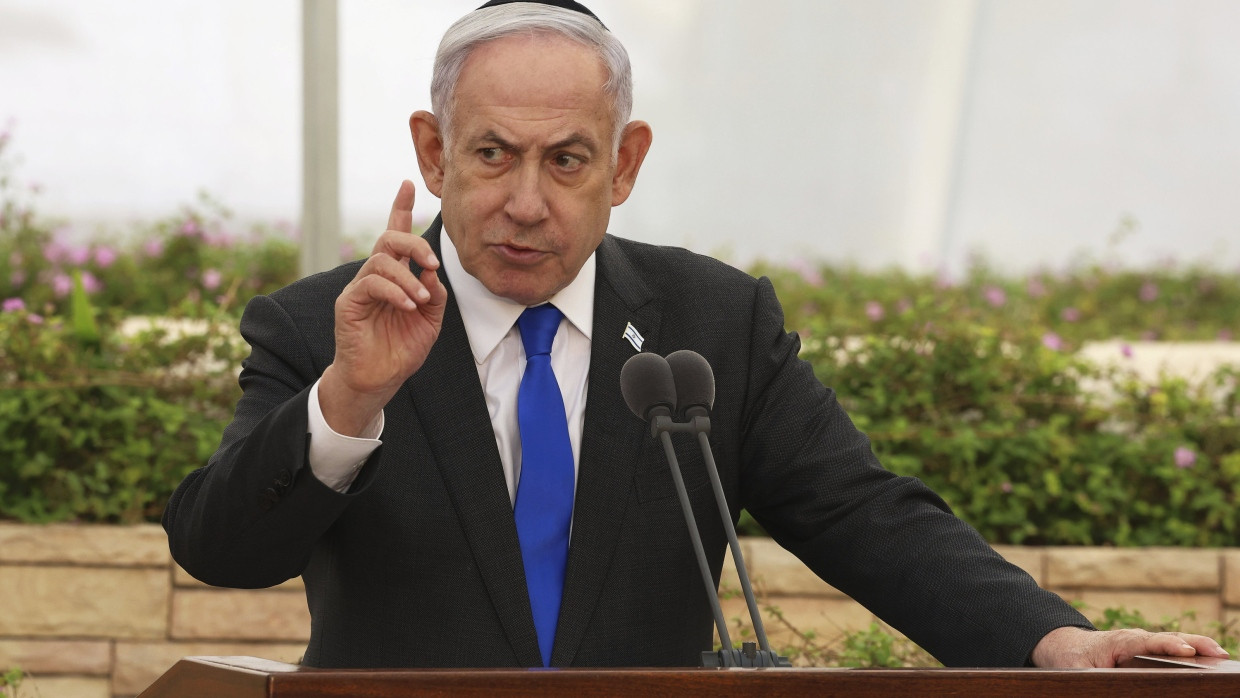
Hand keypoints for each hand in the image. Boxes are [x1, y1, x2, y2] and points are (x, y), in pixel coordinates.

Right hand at [319, 180, 446, 434]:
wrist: (379, 380)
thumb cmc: (401, 350)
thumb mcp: (430, 321)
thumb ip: (435, 294)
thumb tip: (432, 270)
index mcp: (395, 276)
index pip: (396, 235)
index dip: (400, 208)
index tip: (408, 184)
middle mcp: (375, 276)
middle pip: (389, 238)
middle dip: (414, 242)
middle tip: (434, 262)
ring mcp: (360, 288)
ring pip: (381, 260)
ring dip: (407, 277)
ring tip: (420, 299)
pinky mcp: (349, 304)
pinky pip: (371, 284)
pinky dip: (394, 291)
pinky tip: (408, 305)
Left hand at [1030, 625, 1229, 666]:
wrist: (1069, 645)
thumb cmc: (1074, 659)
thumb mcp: (1080, 672)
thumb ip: (1096, 680)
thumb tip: (1109, 685)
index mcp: (1119, 642)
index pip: (1146, 642)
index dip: (1167, 645)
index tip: (1185, 650)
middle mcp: (1136, 638)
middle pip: (1168, 638)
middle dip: (1194, 644)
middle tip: (1218, 652)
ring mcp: (1145, 642)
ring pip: (1175, 641)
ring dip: (1199, 646)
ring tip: (1222, 655)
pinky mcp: (1150, 648)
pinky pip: (1174, 647)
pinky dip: (1194, 650)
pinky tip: (1212, 658)